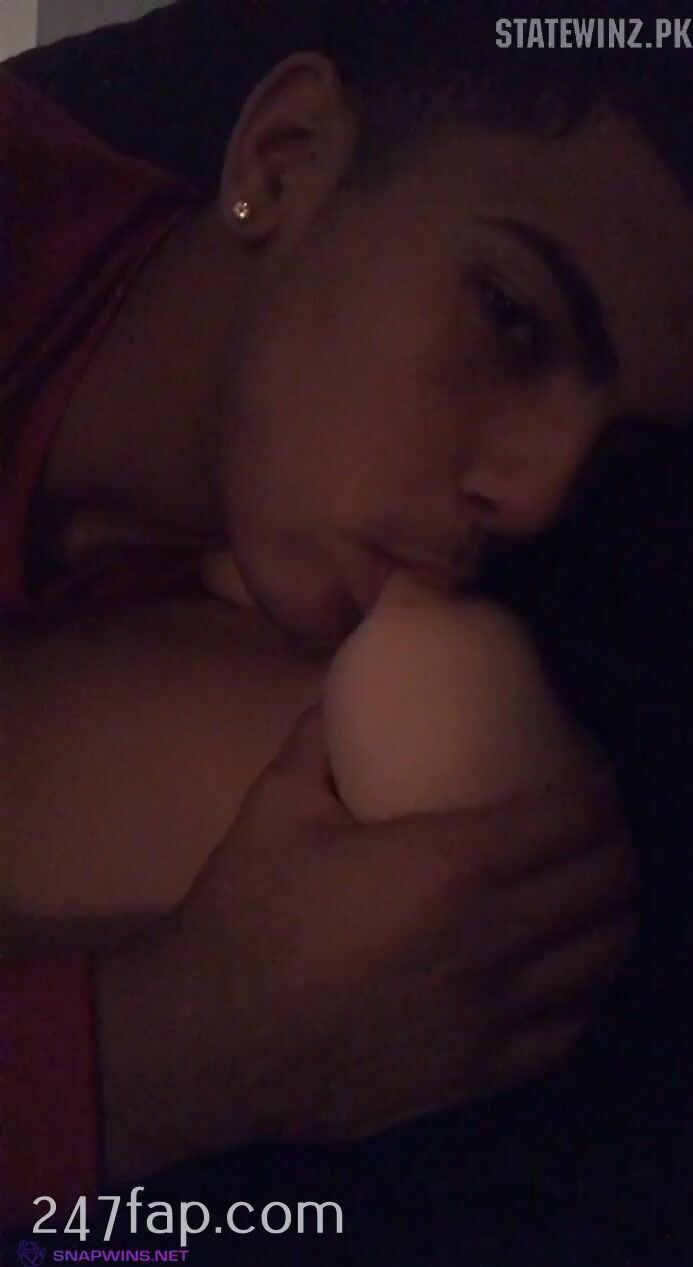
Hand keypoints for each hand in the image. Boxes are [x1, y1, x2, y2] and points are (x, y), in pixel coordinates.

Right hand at [97, 706, 635, 1180]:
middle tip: (593, 826)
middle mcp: (495, 938)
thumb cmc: (247, 916)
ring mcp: (496, 1014)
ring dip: (612, 913)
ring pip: (605, 957)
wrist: (212, 1041)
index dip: (601, 788)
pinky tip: (564, 968)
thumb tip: (350, 688)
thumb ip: (324, 736)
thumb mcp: (277, 803)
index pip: (577, 817)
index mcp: (453, 863)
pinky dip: (584, 987)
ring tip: (589, 892)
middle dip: (617, 844)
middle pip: (610, 883)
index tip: (592, 773)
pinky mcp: (483, 1073)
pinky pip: (571, 1026)